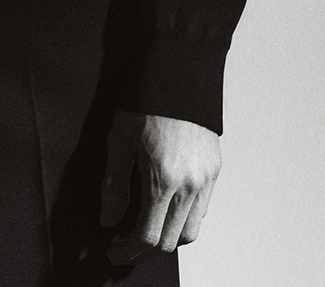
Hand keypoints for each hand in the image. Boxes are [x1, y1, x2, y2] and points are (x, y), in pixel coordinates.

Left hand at [99, 109, 220, 263]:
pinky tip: (167, 209)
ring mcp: (206, 179)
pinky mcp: (215, 169)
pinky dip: (184, 219)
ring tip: (146, 230)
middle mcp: (190, 185)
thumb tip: (109, 220)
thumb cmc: (146, 101)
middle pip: (170, 242)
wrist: (179, 72)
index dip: (127, 251)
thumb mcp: (119, 140)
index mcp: (163, 179)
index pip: (147, 237)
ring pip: (190, 231)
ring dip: (168, 238)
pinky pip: (202, 210)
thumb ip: (114, 184)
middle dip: (145, 251)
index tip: (113, 251)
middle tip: (126, 246)